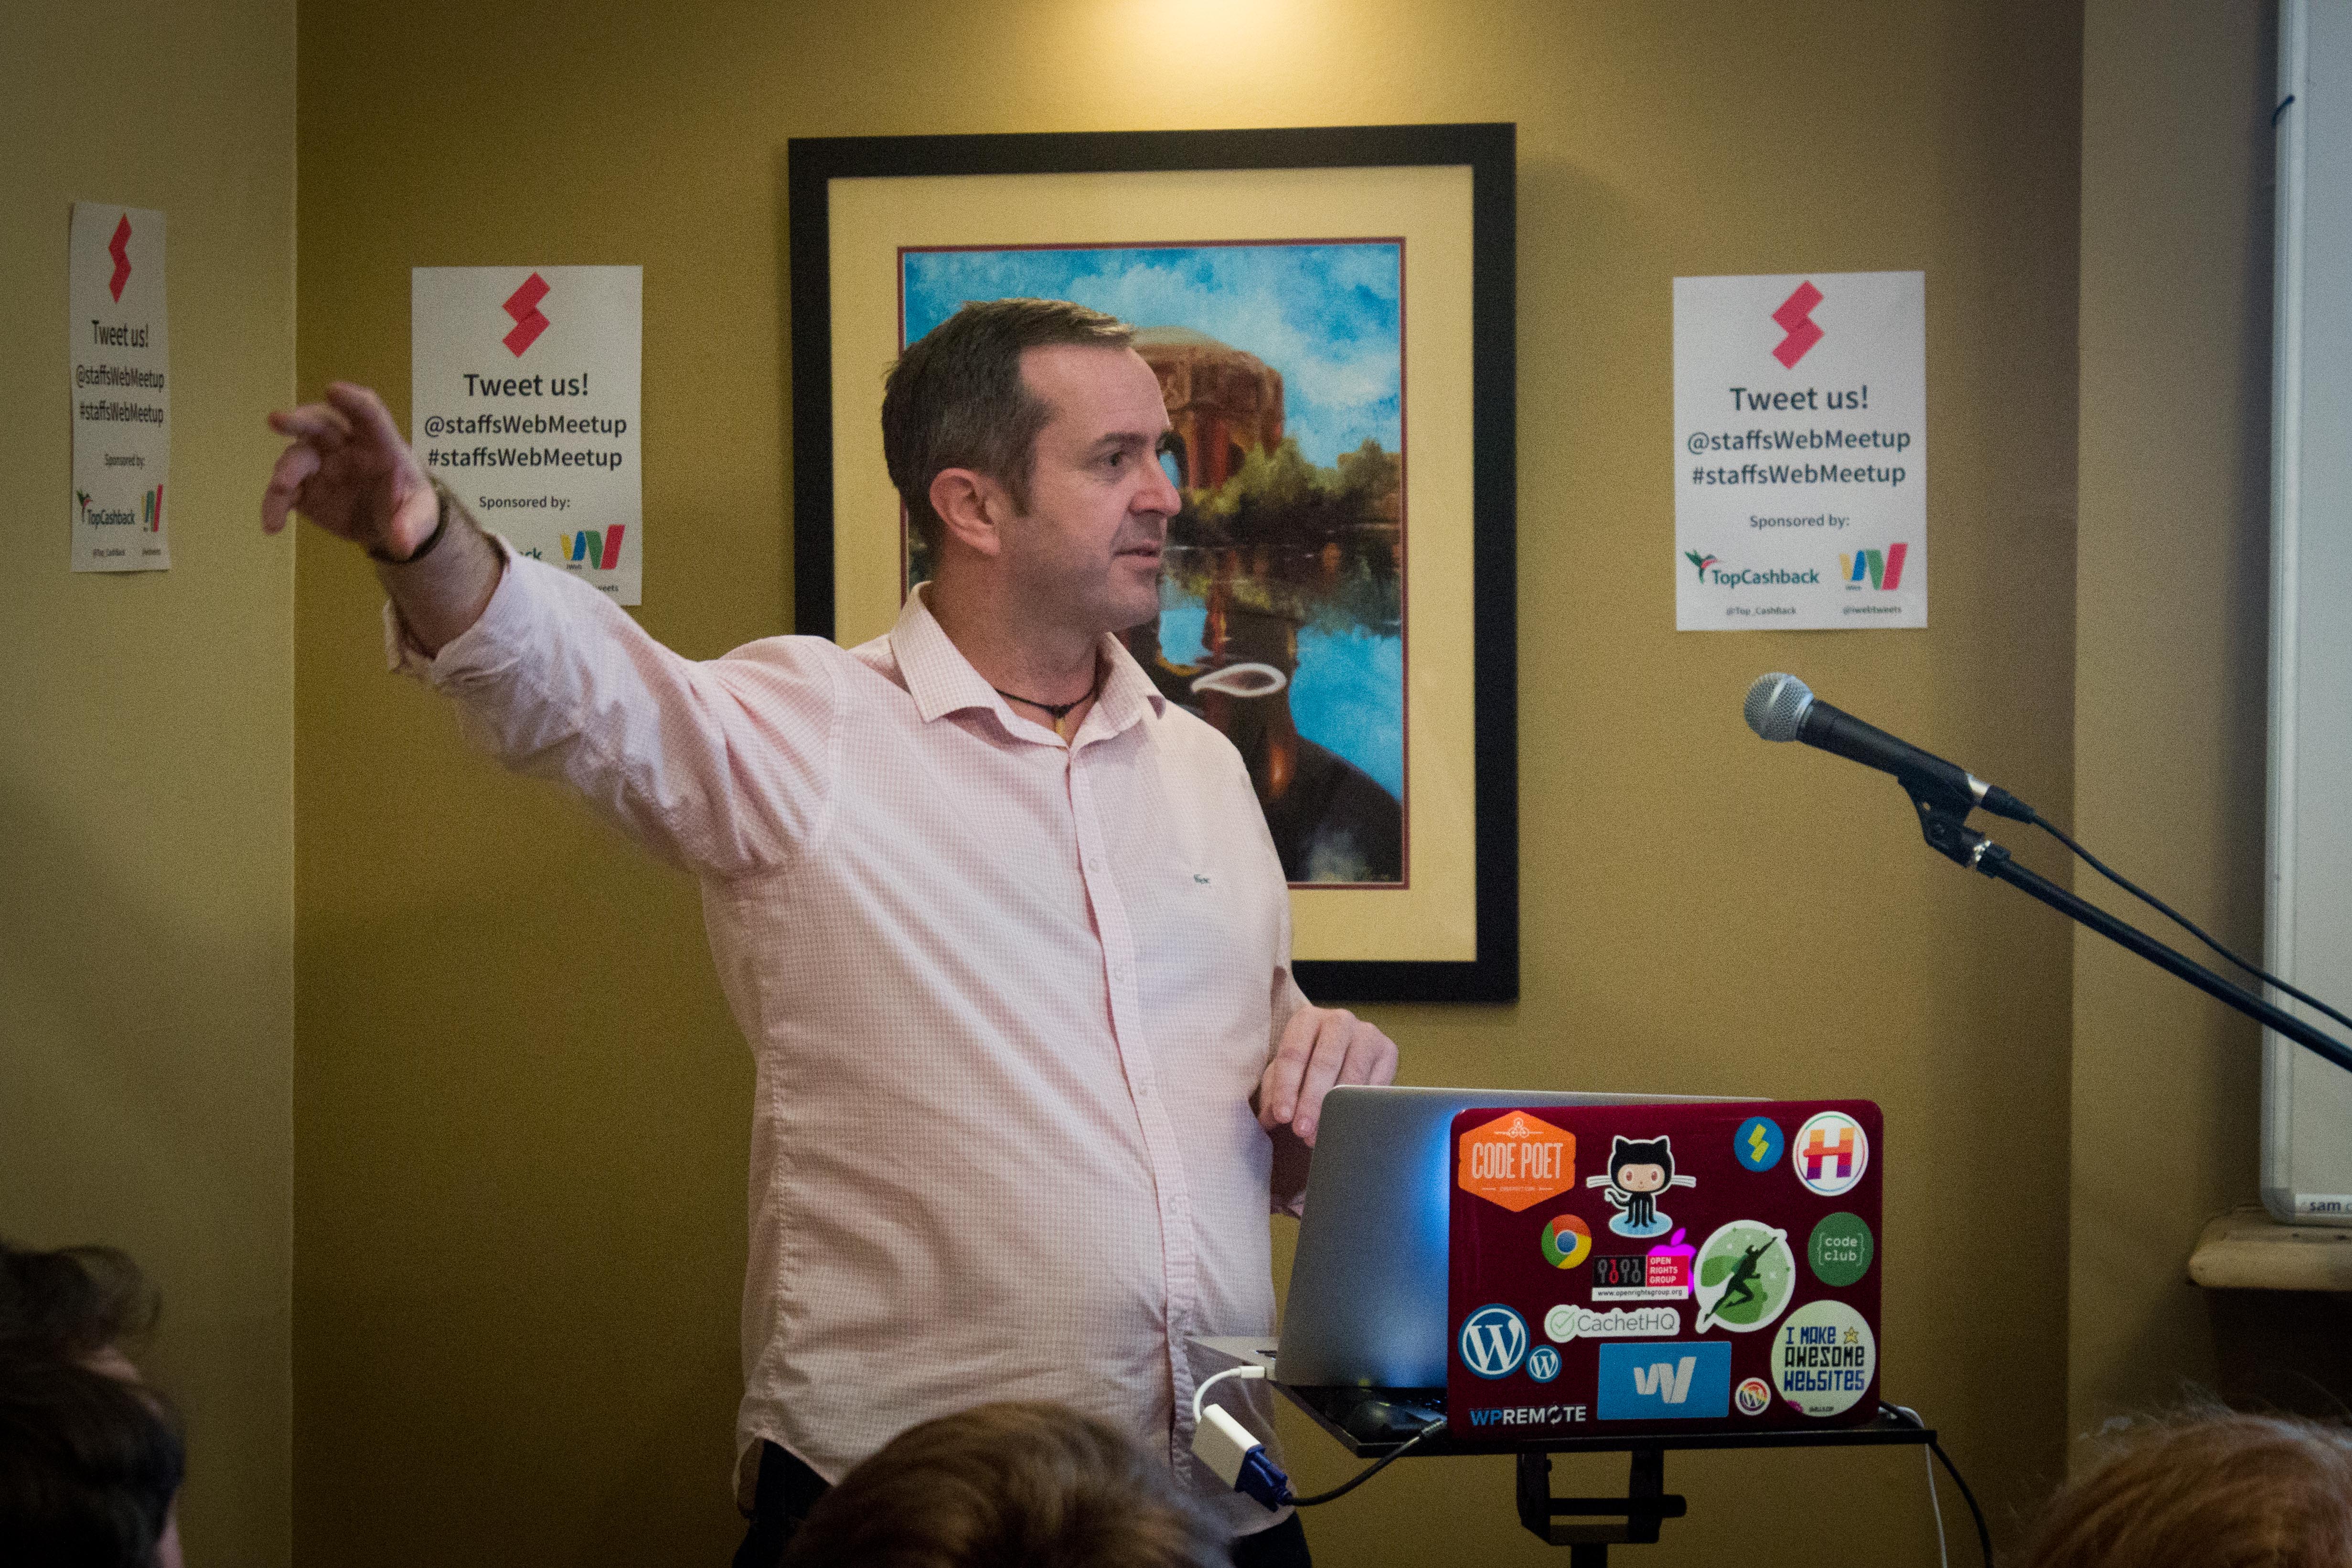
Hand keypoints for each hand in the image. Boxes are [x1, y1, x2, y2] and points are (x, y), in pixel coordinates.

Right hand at [261, 381, 437, 558]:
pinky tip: (272, 524)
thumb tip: (402, 542)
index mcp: (380, 442)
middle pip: (320, 424)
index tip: (333, 390)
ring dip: (286, 471)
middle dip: (299, 421)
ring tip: (281, 489)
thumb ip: (412, 525)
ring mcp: (320, 464)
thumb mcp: (422, 516)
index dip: (352, 401)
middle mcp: (345, 445)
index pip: (368, 413)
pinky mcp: (304, 488)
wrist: (390, 525)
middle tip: (276, 420)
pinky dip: (275, 505)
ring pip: (297, 457)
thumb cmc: (408, 505)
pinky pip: (285, 492)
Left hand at [1256, 1005, 1397, 1146]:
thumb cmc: (1306, 1066)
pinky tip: (1347, 1127)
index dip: (1287, 1087)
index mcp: (1307, 1018)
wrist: (1344, 1055)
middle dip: (1312, 1101)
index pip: (1294, 1053)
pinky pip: (1376, 1084)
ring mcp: (1367, 1033)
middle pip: (1324, 1063)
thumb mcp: (1285, 1075)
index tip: (1283, 1117)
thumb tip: (1269, 1118)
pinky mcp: (1388, 1050)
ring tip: (1322, 1136)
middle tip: (1301, 1131)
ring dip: (1336, 1109)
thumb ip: (1274, 1094)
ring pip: (1352, 1074)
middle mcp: (1339, 1020)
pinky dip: (1361, 1109)